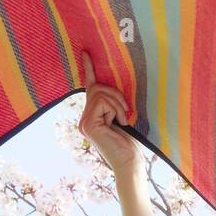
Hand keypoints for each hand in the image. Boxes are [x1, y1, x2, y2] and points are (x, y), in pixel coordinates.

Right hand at [77, 50, 138, 174]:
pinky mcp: (88, 124)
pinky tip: (119, 123)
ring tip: (123, 120)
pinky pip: (102, 102)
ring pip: (100, 94)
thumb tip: (110, 86)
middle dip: (115, 95)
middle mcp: (84, 119)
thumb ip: (113, 103)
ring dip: (118, 104)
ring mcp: (84, 122)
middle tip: (126, 111)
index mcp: (92, 117)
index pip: (90, 89)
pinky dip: (115, 109)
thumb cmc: (131, 143)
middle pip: (97, 88)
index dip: (89, 69)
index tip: (86, 53)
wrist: (130, 163)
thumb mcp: (122, 116)